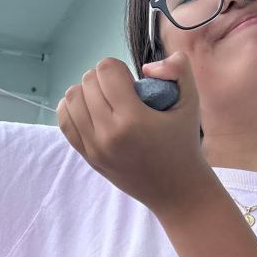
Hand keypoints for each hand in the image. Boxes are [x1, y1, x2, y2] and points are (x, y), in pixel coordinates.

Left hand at [56, 53, 211, 217]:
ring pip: (72, 99)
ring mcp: (94, 148)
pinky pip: (65, 122)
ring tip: (105, 100)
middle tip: (120, 91)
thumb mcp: (191, 102)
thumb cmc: (183, 144)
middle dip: (103, 79)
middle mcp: (108, 134)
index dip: (118, 67)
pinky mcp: (88, 157)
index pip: (105, 70)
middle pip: (87, 82)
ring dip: (86, 92)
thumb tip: (147, 66)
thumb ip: (179, 69)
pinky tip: (90, 110)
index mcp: (133, 119)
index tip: (131, 82)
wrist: (176, 190)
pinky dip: (72, 109)